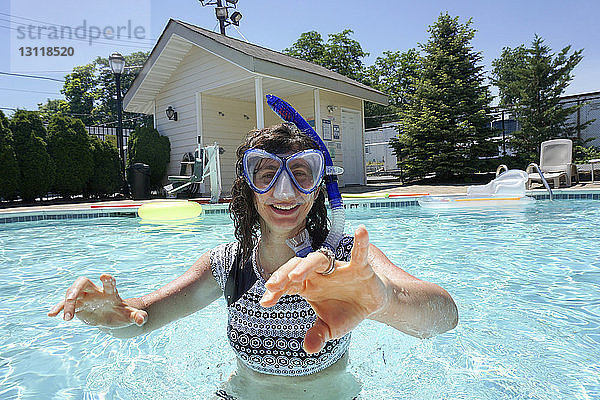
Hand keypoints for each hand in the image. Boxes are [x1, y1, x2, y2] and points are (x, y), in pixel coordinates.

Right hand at [47, 274, 147, 327]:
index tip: (105, 277)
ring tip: (67, 318)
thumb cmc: (122, 314)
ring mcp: (85, 298)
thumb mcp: (131, 317)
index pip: (109, 283)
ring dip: (66, 304)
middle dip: (76, 288)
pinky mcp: (77, 306)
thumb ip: (138, 317)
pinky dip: (58, 308)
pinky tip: (52, 314)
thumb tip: (143, 320)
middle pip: (83, 282)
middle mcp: (96, 292)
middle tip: (71, 299)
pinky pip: (64, 305)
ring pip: (72, 293)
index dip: (107, 280)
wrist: (112, 318)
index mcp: (111, 292)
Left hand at [260, 225, 387, 353]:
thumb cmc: (345, 312)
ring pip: (319, 259)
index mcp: (309, 286)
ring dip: (306, 265)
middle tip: (272, 285)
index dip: (276, 291)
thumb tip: (308, 348)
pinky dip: (360, 242)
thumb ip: (318, 335)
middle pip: (298, 267)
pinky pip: (359, 254)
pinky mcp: (359, 268)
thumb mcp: (330, 328)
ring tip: (296, 275)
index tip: (264, 301)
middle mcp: (320, 274)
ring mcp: (339, 268)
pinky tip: (360, 231)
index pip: (288, 284)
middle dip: (283, 274)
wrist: (371, 306)